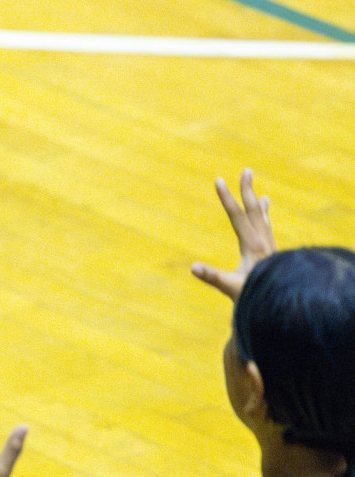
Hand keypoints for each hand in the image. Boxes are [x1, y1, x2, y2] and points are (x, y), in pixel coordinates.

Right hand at [191, 169, 274, 300]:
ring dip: (259, 206)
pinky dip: (265, 221)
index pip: (236, 216)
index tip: (218, 179)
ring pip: (263, 221)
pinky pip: (267, 232)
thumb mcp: (231, 287)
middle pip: (253, 211)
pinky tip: (266, 220)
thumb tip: (193, 267)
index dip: (227, 197)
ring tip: (261, 195)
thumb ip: (212, 276)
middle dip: (247, 191)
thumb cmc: (255, 296)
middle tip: (246, 171)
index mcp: (253, 246)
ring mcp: (270, 249)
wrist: (283, 305)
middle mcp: (264, 243)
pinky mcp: (272, 255)